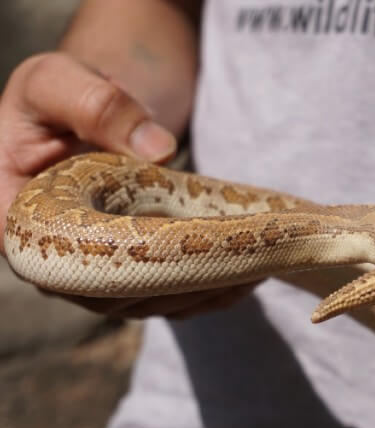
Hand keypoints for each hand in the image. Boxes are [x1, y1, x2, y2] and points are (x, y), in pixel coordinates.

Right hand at [0, 52, 257, 317]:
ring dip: (200, 292)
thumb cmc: (65, 90)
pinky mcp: (133, 270)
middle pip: (115, 296)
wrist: (99, 104)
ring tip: (253, 269)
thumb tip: (157, 152)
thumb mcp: (62, 80)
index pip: (64, 268)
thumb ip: (96, 107)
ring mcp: (98, 270)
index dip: (121, 268)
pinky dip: (209, 291)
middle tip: (232, 265)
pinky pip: (169, 296)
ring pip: (148, 303)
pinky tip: (249, 276)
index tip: (178, 251)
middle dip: (175, 285)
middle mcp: (58, 260)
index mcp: (19, 224)